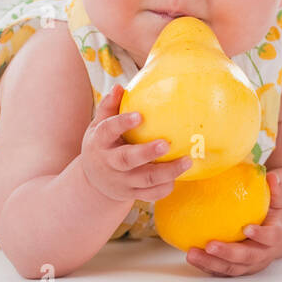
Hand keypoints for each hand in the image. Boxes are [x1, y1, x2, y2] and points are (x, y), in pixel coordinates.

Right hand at [79, 86, 192, 203]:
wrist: (94, 182)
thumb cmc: (102, 145)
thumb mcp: (98, 126)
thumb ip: (109, 107)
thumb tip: (120, 87)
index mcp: (100, 143)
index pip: (107, 131)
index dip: (122, 123)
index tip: (139, 116)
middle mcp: (110, 164)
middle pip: (127, 160)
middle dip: (147, 153)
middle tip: (166, 143)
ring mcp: (122, 181)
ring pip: (145, 180)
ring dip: (167, 172)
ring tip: (187, 160)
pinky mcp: (132, 194)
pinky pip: (151, 194)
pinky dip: (165, 187)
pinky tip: (178, 176)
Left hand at [186, 171, 281, 276]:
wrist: (271, 238)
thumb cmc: (271, 217)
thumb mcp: (277, 202)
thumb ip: (275, 190)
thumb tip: (272, 176)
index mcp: (274, 237)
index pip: (270, 237)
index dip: (260, 235)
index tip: (247, 228)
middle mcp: (262, 254)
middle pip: (247, 257)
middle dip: (228, 253)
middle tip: (210, 245)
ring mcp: (248, 265)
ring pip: (230, 268)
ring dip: (211, 262)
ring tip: (192, 254)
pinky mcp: (235, 269)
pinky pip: (220, 271)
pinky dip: (205, 265)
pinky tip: (191, 256)